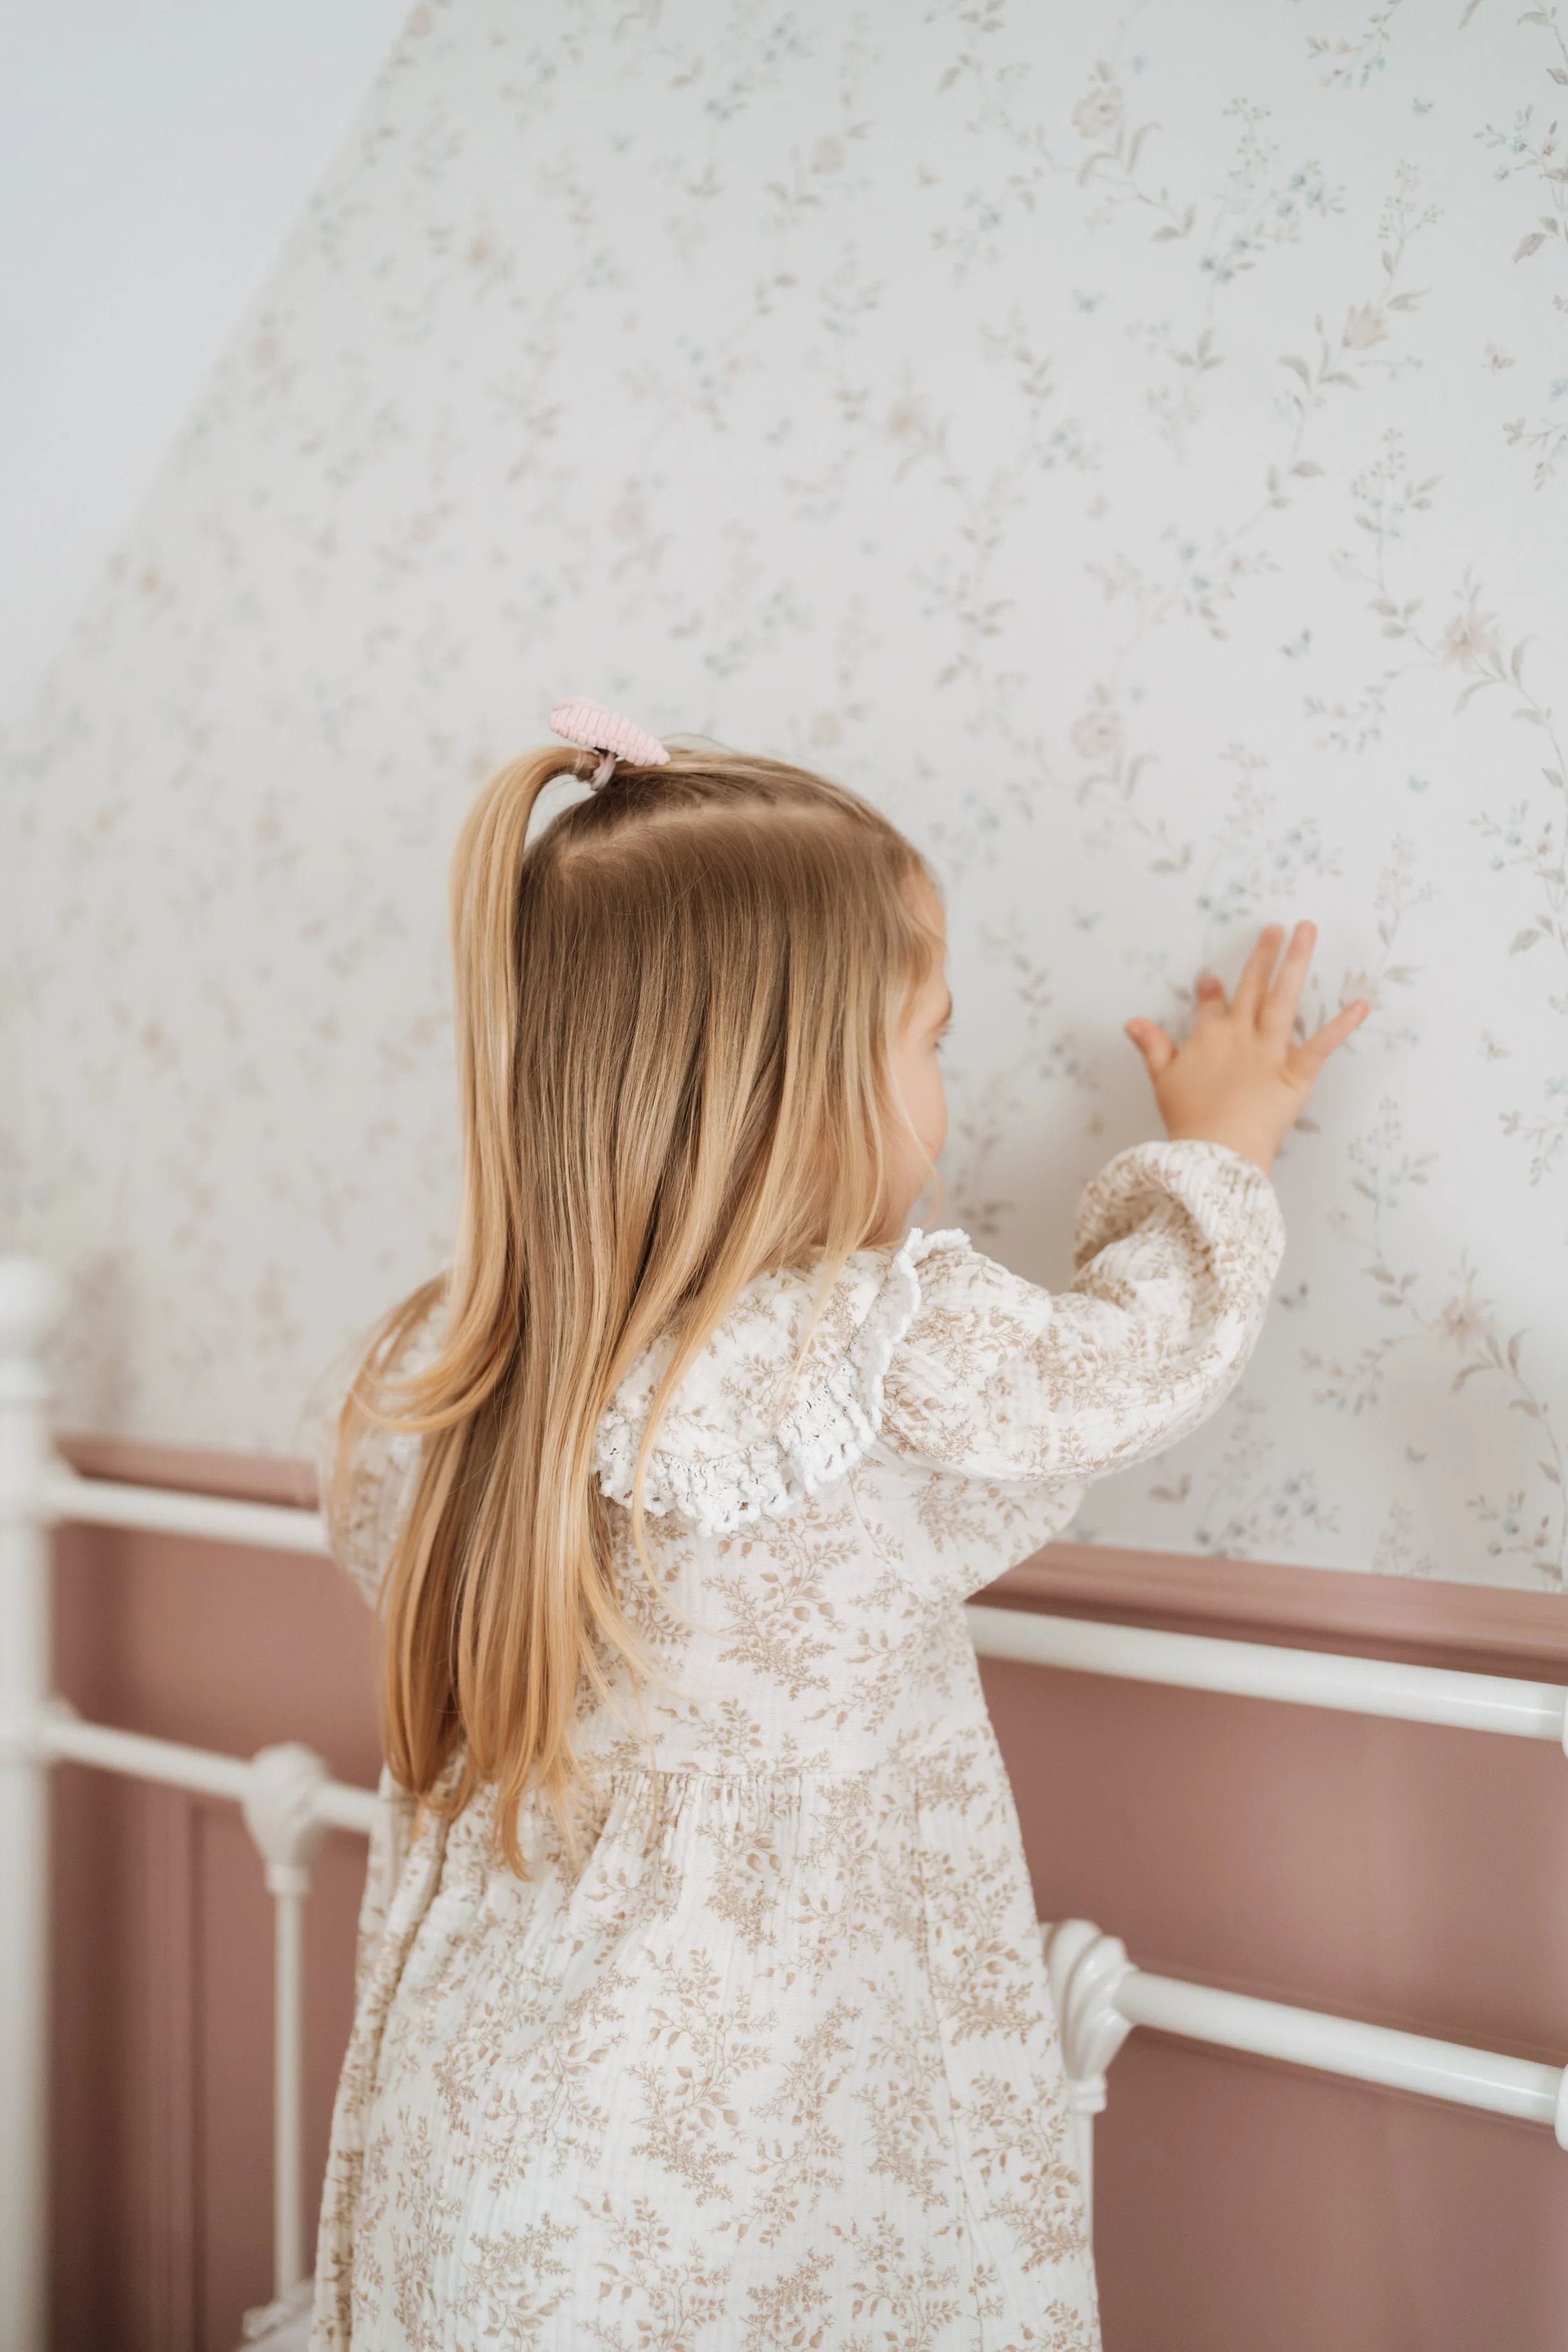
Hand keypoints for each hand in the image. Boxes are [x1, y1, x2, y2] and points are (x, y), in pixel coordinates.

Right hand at [1124, 923, 1367, 1174]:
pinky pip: (1322, 1044)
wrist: (1217, 1148)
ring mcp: (1270, 1049)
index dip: (1212, 991)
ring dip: (1295, 962)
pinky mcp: (1297, 1070)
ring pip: (1284, 998)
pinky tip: (1361, 1005)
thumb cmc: (1189, 1120)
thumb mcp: (1163, 1080)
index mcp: (1208, 1037)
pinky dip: (1342, 1025)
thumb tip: (1133, 1022)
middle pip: (1251, 987)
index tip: (1213, 979)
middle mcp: (1240, 1034)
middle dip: (1262, 955)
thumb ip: (1151, 1047)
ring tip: (1307, 931)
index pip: (1211, 1006)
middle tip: (1274, 928)